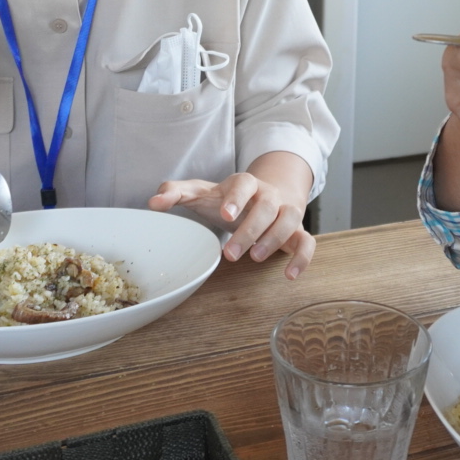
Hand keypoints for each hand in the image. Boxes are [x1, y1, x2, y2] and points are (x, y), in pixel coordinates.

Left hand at [149, 171, 314, 279]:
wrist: (266, 195)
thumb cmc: (227, 198)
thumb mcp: (201, 192)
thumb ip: (175, 193)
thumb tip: (152, 202)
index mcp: (245, 183)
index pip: (244, 183)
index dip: (237, 198)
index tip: (225, 215)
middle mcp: (269, 195)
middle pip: (267, 207)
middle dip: (250, 230)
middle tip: (230, 254)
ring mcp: (286, 212)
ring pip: (290, 220)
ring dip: (274, 239)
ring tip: (256, 258)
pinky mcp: (297, 232)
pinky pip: (307, 242)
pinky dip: (302, 258)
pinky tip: (289, 276)